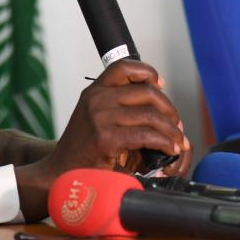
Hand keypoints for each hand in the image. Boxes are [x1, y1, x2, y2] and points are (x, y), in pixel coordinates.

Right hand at [14, 59, 190, 219]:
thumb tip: (159, 104)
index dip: (147, 72)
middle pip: (147, 91)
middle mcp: (96, 99)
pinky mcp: (106, 138)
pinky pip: (146, 135)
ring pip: (151, 115)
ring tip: (177, 142)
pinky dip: (164, 142)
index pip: (124, 67)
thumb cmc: (84, 149)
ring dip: (171, 129)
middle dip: (169, 108)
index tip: (160, 84)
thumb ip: (119, 106)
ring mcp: (100, 117)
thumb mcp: (96, 117)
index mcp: (94, 91)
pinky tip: (169, 150)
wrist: (62, 172)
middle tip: (176, 124)